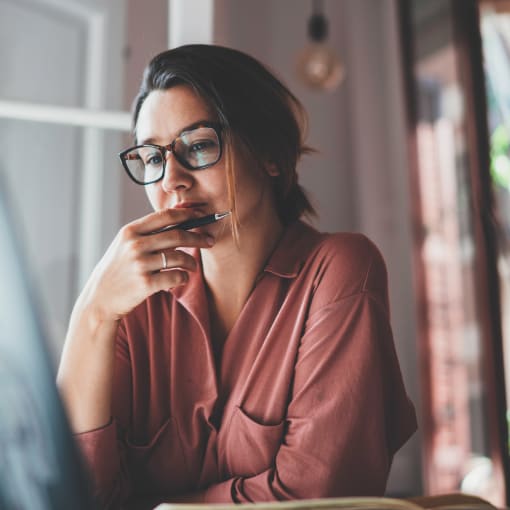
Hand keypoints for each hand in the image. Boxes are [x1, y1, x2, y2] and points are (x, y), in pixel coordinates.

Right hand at [78, 208, 213, 321]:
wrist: (100, 298)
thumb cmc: (118, 269)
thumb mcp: (125, 245)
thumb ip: (148, 232)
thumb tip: (180, 215)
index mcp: (130, 231)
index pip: (165, 216)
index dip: (187, 214)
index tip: (201, 215)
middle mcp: (134, 245)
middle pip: (177, 235)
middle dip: (198, 238)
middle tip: (209, 241)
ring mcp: (140, 264)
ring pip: (180, 257)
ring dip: (192, 262)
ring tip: (193, 266)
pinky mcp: (145, 284)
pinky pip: (176, 277)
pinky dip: (183, 278)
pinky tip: (181, 279)